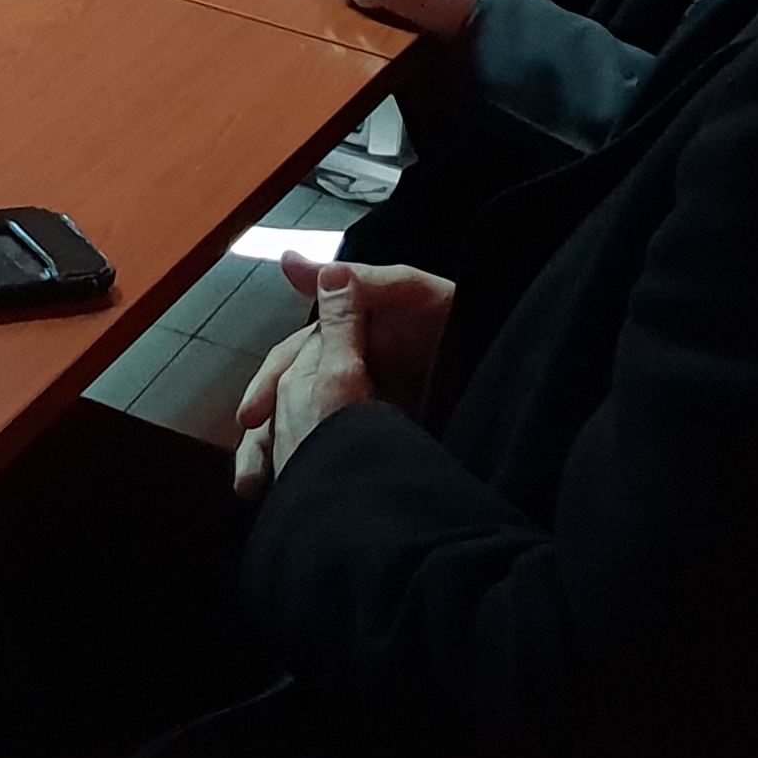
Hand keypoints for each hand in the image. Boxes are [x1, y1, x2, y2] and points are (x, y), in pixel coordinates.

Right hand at [232, 254, 455, 493]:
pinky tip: (301, 497)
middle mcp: (347, 369)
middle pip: (289, 403)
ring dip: (280, 460)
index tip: (252, 416)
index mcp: (344, 336)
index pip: (291, 360)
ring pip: (308, 432)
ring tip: (261, 495)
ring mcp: (365, 406)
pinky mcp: (383, 437)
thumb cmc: (453, 320)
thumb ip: (356, 282)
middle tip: (248, 478)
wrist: (509, 363)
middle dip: (264, 439)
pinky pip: (340, 453)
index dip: (268, 386)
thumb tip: (287, 261)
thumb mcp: (408, 293)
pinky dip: (314, 472)